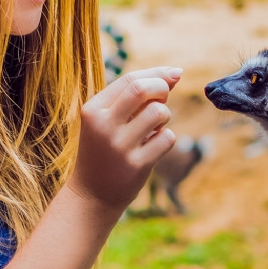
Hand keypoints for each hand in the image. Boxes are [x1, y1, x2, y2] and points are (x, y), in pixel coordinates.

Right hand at [67, 67, 181, 213]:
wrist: (92, 195)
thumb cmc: (105, 151)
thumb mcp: (109, 120)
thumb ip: (135, 97)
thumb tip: (175, 73)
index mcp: (93, 109)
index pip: (130, 79)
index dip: (157, 73)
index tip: (175, 74)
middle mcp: (103, 125)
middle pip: (142, 89)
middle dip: (162, 88)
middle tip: (164, 99)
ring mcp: (119, 146)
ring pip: (158, 113)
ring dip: (165, 116)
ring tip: (155, 128)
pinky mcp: (136, 165)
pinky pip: (167, 138)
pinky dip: (167, 138)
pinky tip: (153, 146)